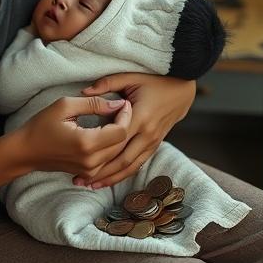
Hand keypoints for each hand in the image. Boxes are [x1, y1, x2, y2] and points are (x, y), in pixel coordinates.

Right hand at [17, 96, 131, 179]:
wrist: (25, 152)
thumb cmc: (41, 126)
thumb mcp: (65, 106)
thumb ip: (94, 104)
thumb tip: (117, 103)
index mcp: (87, 143)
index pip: (121, 131)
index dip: (125, 115)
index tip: (123, 103)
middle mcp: (91, 160)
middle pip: (122, 143)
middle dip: (124, 124)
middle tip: (120, 109)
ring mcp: (89, 170)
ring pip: (117, 153)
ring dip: (119, 136)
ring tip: (113, 119)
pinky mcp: (87, 173)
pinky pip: (108, 160)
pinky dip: (111, 147)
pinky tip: (105, 133)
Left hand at [76, 73, 195, 188]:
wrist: (182, 90)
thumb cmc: (155, 81)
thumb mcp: (131, 77)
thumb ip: (107, 84)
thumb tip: (83, 91)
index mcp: (140, 116)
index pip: (116, 139)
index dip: (97, 152)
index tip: (79, 159)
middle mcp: (148, 133)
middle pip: (122, 159)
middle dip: (101, 172)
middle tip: (79, 180)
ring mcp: (153, 142)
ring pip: (130, 166)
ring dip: (111, 178)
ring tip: (91, 186)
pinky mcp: (155, 145)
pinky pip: (138, 164)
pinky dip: (123, 174)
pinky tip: (109, 180)